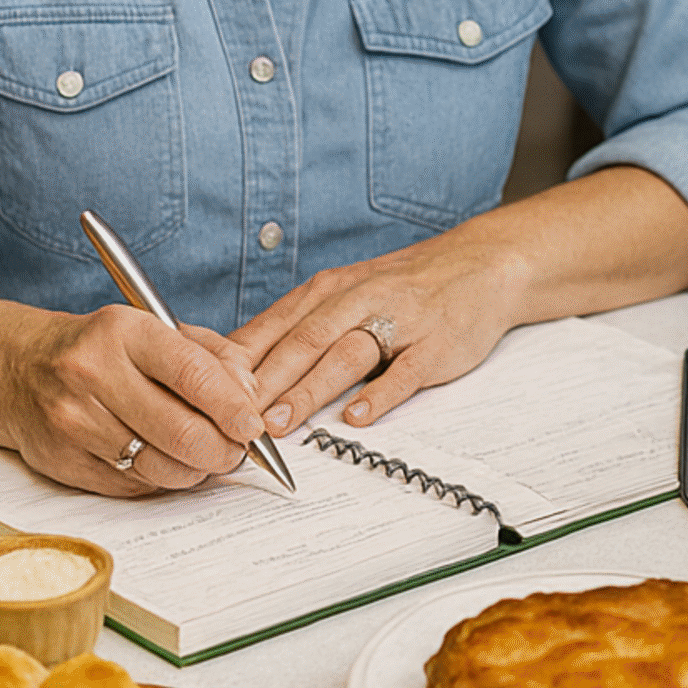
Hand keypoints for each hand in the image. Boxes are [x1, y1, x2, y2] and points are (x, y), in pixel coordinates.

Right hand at [0, 304, 267, 496]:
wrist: (18, 370)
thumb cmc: (100, 349)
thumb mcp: (154, 329)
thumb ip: (211, 356)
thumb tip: (250, 395)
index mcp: (123, 333)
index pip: (194, 376)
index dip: (234, 409)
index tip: (253, 426)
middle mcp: (93, 375)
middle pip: (182, 433)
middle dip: (223, 450)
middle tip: (236, 450)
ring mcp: (74, 422)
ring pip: (161, 468)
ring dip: (196, 470)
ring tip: (204, 457)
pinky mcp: (63, 461)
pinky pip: (133, 485)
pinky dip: (160, 479)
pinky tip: (164, 460)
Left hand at [232, 230, 527, 434]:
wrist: (480, 265)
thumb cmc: (403, 287)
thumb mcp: (344, 293)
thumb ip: (298, 326)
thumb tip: (237, 364)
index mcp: (328, 290)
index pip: (274, 327)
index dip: (238, 362)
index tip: (206, 393)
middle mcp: (358, 300)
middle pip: (302, 342)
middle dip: (264, 382)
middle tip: (232, 417)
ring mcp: (399, 321)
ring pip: (345, 355)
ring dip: (308, 390)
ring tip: (279, 423)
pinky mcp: (435, 344)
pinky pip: (404, 372)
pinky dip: (379, 395)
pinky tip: (356, 416)